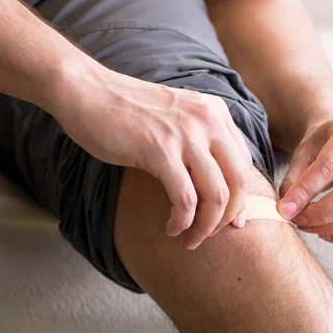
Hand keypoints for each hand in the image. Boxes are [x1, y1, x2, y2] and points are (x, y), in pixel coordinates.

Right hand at [57, 66, 252, 248]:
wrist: (88, 92)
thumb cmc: (127, 111)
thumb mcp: (176, 118)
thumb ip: (199, 142)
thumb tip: (216, 186)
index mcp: (215, 113)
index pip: (244, 164)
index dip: (240, 200)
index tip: (229, 222)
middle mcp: (207, 120)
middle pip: (238, 182)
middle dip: (226, 218)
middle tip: (208, 235)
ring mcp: (185, 134)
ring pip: (216, 195)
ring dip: (205, 227)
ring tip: (189, 240)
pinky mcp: (160, 150)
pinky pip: (185, 199)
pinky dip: (182, 222)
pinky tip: (170, 228)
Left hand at [277, 116, 332, 244]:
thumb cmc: (322, 144)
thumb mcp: (304, 151)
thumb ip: (294, 178)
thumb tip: (287, 210)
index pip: (330, 166)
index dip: (305, 191)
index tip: (284, 209)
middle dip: (321, 213)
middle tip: (296, 220)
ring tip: (308, 226)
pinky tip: (327, 234)